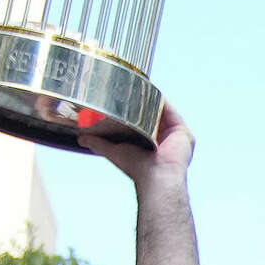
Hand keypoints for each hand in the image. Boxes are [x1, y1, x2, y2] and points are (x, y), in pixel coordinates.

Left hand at [78, 98, 193, 181]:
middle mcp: (164, 140)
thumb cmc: (137, 169)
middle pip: (153, 116)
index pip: (142, 124)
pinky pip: (172, 112)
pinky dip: (162, 101)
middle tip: (131, 90)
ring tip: (140, 87)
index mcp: (150, 145)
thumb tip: (81, 138)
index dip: (133, 113)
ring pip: (163, 112)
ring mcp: (174, 136)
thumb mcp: (114, 152)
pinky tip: (152, 91)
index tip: (123, 101)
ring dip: (152, 100)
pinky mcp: (183, 132)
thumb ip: (99, 143)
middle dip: (143, 104)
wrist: (156, 177)